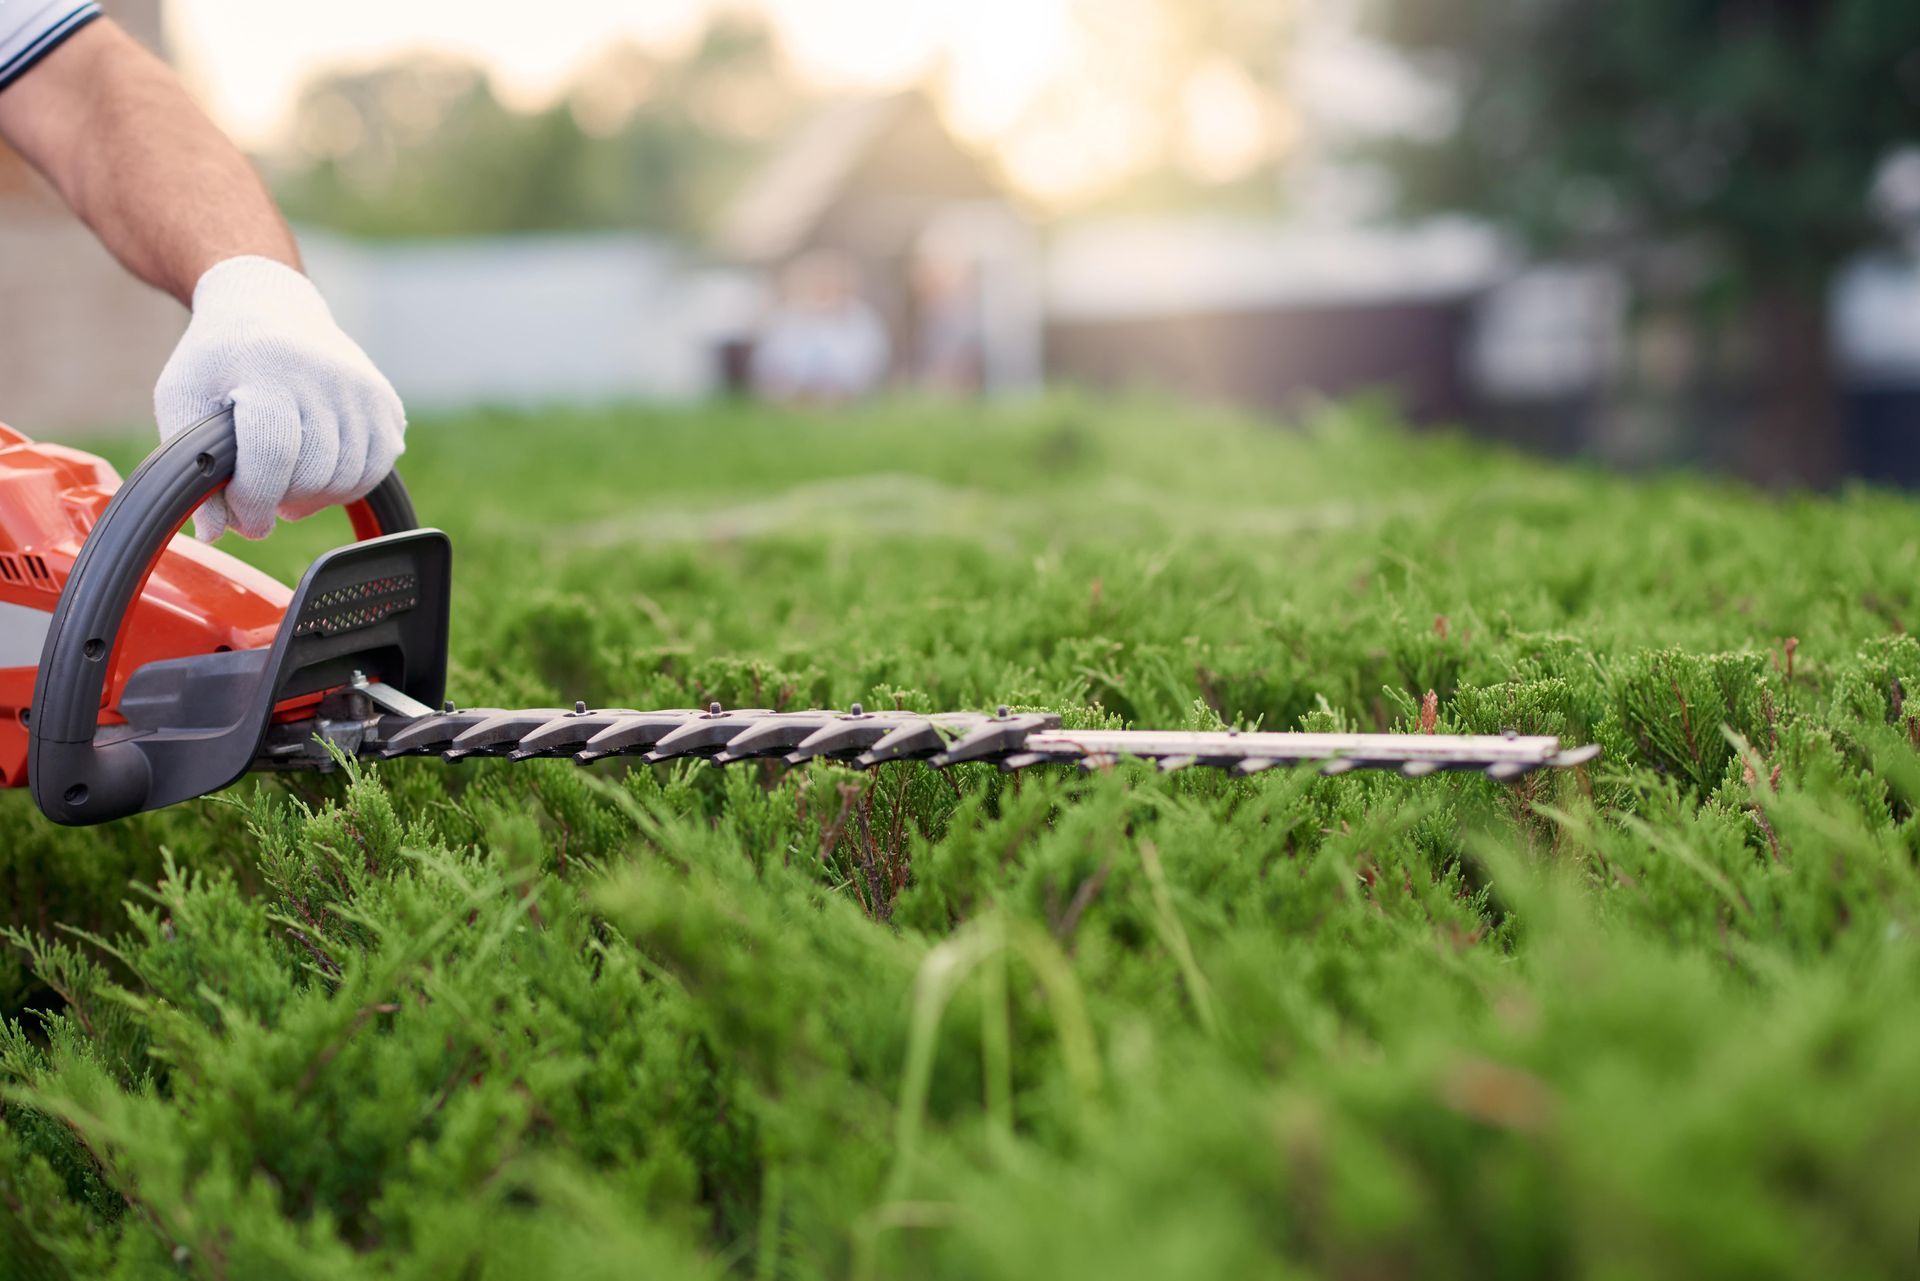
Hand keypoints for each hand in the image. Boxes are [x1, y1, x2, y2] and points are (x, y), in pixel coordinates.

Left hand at [154, 256, 404, 540]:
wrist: (270, 305)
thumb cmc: (218, 358)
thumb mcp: (182, 398)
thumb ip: (192, 464)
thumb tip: (214, 533)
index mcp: (268, 366)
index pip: (274, 454)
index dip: (254, 501)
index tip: (241, 519)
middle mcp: (325, 374)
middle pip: (315, 472)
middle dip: (282, 501)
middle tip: (259, 498)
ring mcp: (362, 388)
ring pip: (350, 477)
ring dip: (315, 497)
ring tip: (286, 486)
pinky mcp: (386, 402)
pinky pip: (376, 469)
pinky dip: (346, 485)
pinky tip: (317, 474)